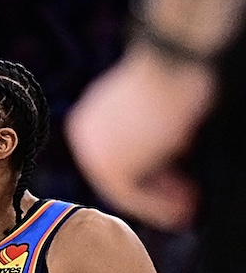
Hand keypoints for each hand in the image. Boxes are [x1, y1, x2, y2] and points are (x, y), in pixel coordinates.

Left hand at [68, 46, 216, 227]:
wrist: (171, 63)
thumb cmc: (171, 76)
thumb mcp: (150, 111)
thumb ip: (146, 137)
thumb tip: (159, 160)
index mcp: (88, 123)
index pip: (114, 160)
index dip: (147, 178)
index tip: (174, 185)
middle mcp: (84, 139)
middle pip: (118, 177)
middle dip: (155, 192)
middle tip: (184, 203)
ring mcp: (94, 154)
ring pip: (125, 189)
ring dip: (159, 202)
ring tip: (188, 208)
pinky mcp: (111, 166)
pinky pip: (132, 195)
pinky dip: (158, 205)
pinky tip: (183, 209)